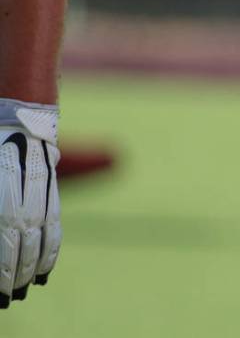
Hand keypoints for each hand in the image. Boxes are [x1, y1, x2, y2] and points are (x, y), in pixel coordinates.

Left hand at [0, 99, 60, 307]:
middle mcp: (24, 199)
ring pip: (41, 238)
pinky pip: (55, 226)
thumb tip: (2, 232)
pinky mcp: (51, 193)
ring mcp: (40, 196)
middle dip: (15, 274)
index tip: (0, 291)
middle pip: (22, 245)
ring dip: (34, 267)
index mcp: (4, 196)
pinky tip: (45, 269)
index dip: (3, 269)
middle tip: (9, 297)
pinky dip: (51, 250)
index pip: (5, 242)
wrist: (19, 120)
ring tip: (27, 288)